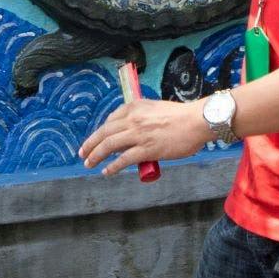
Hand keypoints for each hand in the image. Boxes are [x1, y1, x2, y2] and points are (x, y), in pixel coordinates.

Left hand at [79, 96, 213, 174]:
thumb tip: (133, 132)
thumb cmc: (180, 116)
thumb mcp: (155, 109)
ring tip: (89, 163)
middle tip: (83, 153)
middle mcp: (133, 119)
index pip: (111, 120)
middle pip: (104, 132)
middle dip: (90, 144)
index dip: (101, 132)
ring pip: (109, 145)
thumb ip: (142, 117)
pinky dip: (112, 166)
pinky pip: (123, 159)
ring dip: (96, 155)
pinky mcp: (147, 149)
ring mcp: (138, 134)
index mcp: (134, 106)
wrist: (196, 121)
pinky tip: (106, 171)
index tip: (97, 140)